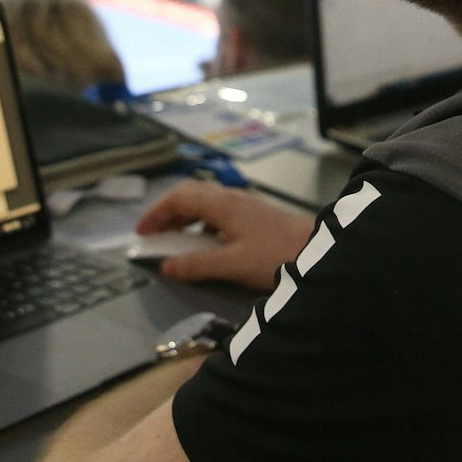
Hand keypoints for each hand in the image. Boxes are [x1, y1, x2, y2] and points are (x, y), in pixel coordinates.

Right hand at [135, 183, 314, 292]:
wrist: (319, 252)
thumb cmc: (275, 255)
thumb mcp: (232, 264)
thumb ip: (197, 265)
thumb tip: (166, 267)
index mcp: (222, 204)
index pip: (179, 198)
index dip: (156, 213)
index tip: (142, 232)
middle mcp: (232, 198)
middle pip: (191, 195)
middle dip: (169, 212)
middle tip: (155, 234)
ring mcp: (247, 204)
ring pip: (207, 202)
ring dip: (187, 217)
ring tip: (176, 240)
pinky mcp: (257, 214)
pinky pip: (221, 211)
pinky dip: (204, 222)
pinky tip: (207, 243)